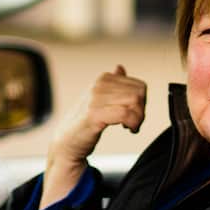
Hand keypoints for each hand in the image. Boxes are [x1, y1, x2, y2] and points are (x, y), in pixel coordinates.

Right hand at [39, 65, 146, 207]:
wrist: (67, 141)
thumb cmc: (85, 121)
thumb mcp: (100, 99)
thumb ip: (112, 84)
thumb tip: (120, 68)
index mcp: (103, 79)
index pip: (139, 86)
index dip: (142, 103)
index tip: (134, 115)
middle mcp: (99, 85)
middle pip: (140, 93)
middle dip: (142, 111)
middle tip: (134, 123)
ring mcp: (96, 99)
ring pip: (135, 102)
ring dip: (138, 118)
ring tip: (130, 127)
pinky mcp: (94, 114)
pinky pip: (125, 114)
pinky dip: (132, 123)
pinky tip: (128, 129)